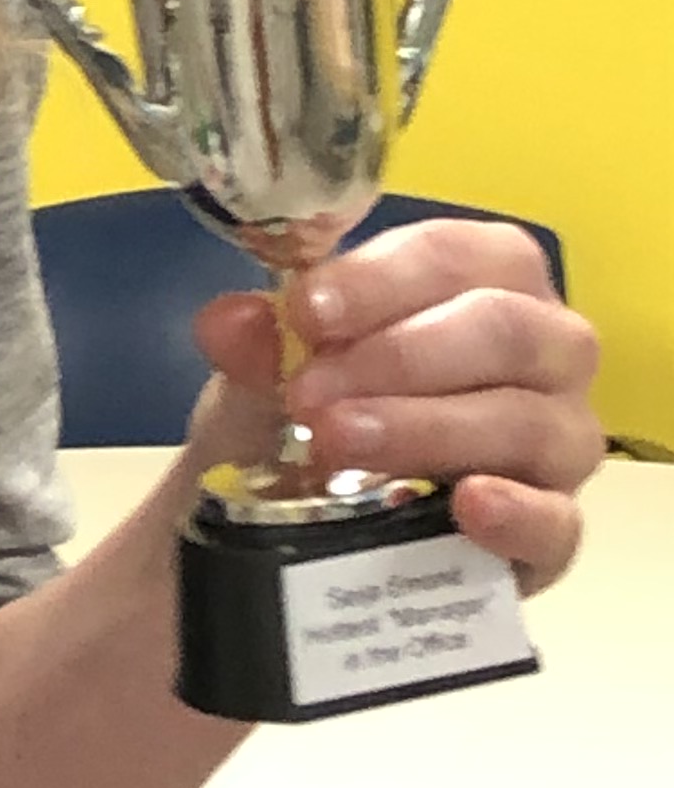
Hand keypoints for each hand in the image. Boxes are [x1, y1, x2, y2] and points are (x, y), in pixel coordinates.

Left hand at [189, 216, 605, 596]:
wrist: (290, 521)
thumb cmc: (306, 412)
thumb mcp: (266, 374)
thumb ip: (258, 343)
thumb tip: (228, 323)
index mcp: (485, 280)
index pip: (456, 256)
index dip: (382, 279)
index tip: (307, 312)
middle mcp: (544, 351)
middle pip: (504, 330)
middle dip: (400, 356)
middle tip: (309, 393)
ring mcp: (558, 443)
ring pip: (527, 421)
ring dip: (427, 427)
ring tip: (339, 442)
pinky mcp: (553, 531)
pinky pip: (559, 522)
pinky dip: (517, 511)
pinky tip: (467, 505)